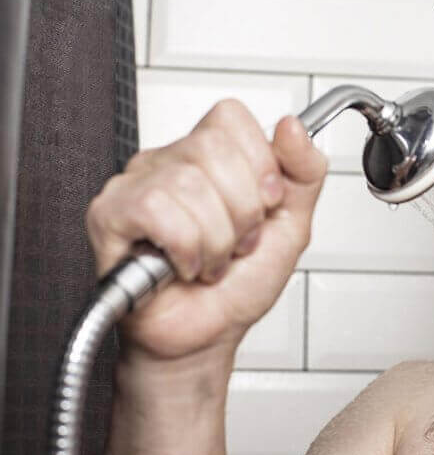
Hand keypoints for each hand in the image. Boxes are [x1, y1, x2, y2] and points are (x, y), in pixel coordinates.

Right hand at [85, 99, 327, 362]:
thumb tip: (293, 126)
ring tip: (210, 260)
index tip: (264, 204)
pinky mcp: (109, 214)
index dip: (259, 164)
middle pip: (214, 147)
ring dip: (216, 239)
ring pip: (189, 183)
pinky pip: (157, 209)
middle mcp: (169, 162)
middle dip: (242, 210)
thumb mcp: (292, 224)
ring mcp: (135, 184)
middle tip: (236, 242)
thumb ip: (304, 172)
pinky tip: (182, 265)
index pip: (231, 117)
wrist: (207, 337)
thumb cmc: (239, 285)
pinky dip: (185, 248)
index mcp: (210, 156)